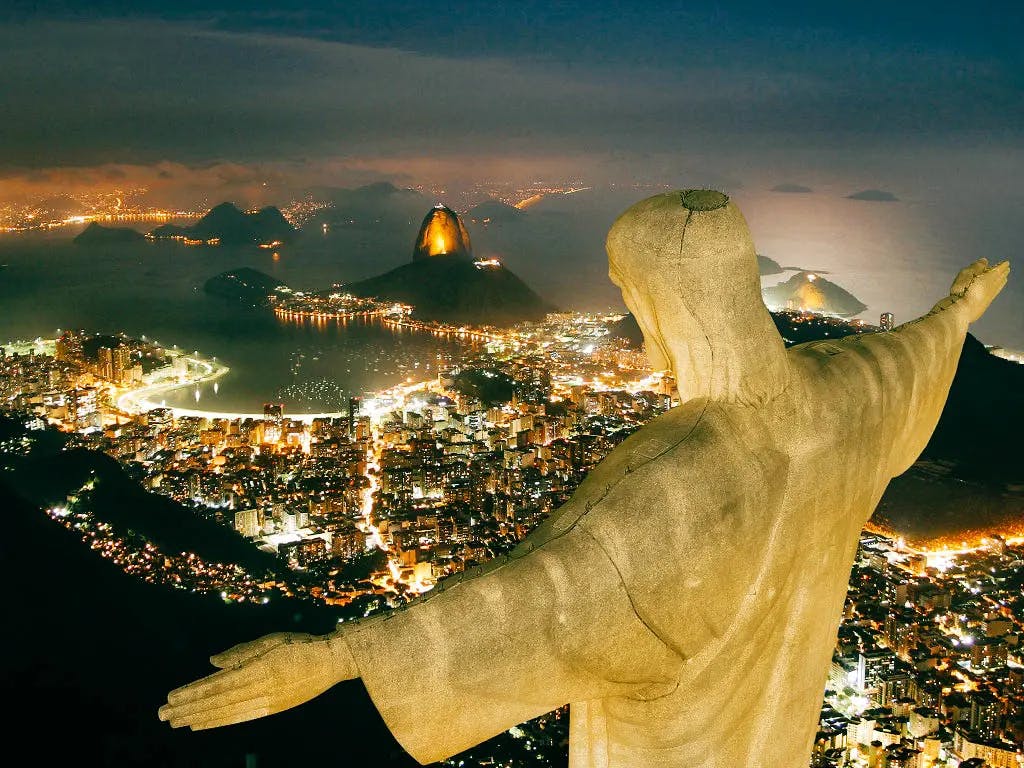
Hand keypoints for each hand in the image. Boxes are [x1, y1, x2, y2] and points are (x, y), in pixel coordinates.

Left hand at [158, 631, 357, 729]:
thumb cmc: (301, 645)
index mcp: (258, 668)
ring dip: (198, 717)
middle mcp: (259, 688)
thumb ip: (241, 652)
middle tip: (163, 714)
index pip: (217, 684)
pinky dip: (218, 722)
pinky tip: (202, 724)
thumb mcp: (270, 640)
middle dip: (188, 708)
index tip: (171, 698)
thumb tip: (212, 662)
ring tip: (176, 721)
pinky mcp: (272, 709)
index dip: (192, 692)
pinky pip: (240, 717)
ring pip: (224, 712)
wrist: (332, 662)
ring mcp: (266, 702)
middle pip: (216, 701)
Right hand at [949, 258, 1009, 322]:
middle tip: (1006, 269)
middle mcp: (992, 287)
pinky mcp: (985, 305)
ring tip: (1004, 278)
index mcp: (990, 278)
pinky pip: (994, 293)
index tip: (1006, 263)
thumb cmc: (962, 291)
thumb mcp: (966, 274)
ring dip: (1001, 281)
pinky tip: (996, 289)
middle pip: (1000, 278)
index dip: (1002, 265)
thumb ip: (976, 267)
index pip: (999, 269)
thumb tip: (985, 261)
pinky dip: (997, 288)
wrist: (961, 311)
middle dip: (1003, 273)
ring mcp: (989, 297)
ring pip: (998, 286)